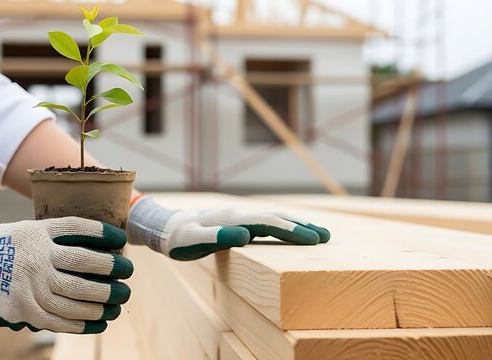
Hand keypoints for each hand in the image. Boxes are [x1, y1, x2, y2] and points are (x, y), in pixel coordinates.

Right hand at [0, 217, 132, 333]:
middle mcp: (38, 258)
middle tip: (127, 273)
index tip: (120, 239)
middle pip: (87, 263)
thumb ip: (46, 235)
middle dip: (113, 270)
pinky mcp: (25, 311)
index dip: (103, 234)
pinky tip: (98, 321)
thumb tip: (83, 241)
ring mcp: (32, 286)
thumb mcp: (17, 230)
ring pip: (79, 295)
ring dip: (104, 300)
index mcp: (36, 234)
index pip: (79, 229)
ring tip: (118, 300)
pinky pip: (61, 319)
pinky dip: (84, 322)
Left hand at [127, 196, 329, 260]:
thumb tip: (245, 234)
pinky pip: (264, 223)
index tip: (314, 240)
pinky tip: (289, 231)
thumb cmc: (177, 239)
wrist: (164, 227)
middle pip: (276, 218)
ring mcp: (238, 216)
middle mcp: (238, 214)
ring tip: (317, 233)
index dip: (292, 231)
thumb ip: (216, 238)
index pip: (269, 224)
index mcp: (232, 218)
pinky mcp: (236, 222)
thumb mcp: (191, 242)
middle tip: (327, 237)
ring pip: (272, 218)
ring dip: (295, 225)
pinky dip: (281, 226)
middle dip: (302, 227)